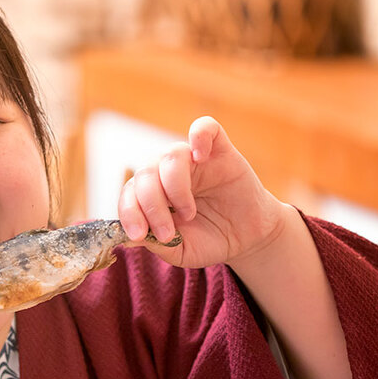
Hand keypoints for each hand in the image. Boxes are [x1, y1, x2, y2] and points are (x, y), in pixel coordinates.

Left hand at [118, 116, 288, 268]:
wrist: (248, 237)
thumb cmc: (210, 240)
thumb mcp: (181, 251)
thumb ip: (157, 244)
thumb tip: (129, 238)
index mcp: (153, 194)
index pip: (129, 193)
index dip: (129, 212)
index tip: (140, 235)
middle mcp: (167, 173)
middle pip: (146, 173)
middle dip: (151, 206)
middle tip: (167, 233)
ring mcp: (193, 159)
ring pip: (171, 154)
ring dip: (174, 187)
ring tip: (188, 213)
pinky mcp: (220, 150)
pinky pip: (205, 127)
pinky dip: (199, 136)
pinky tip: (200, 157)